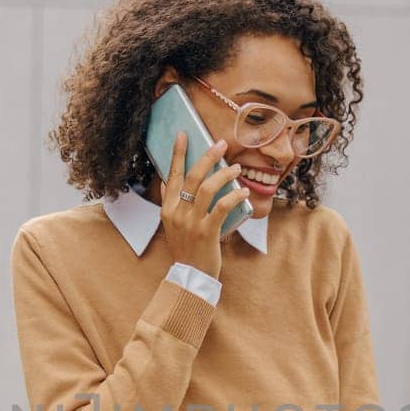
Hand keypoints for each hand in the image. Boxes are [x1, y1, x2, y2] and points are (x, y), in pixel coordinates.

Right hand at [158, 129, 247, 279]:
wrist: (190, 276)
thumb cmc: (185, 249)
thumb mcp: (171, 225)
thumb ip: (169, 202)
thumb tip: (166, 181)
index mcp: (168, 209)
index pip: (172, 175)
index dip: (177, 154)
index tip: (183, 134)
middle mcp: (177, 213)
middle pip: (192, 176)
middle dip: (207, 156)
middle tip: (221, 144)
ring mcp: (191, 222)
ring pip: (208, 188)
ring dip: (224, 174)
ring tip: (236, 168)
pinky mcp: (206, 232)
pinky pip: (222, 207)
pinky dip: (234, 196)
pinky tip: (243, 192)